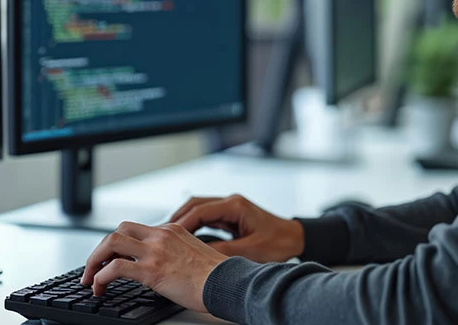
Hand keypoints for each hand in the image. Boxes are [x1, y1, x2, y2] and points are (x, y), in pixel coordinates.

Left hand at [80, 222, 226, 312]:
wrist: (227, 282)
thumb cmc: (217, 275)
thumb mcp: (194, 254)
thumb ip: (174, 253)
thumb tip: (162, 267)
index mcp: (172, 230)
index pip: (135, 229)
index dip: (118, 244)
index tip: (111, 258)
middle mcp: (161, 236)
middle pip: (118, 230)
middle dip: (101, 249)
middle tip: (94, 266)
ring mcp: (155, 251)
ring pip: (110, 243)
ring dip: (94, 261)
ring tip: (90, 278)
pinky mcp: (151, 270)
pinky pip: (114, 268)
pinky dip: (100, 278)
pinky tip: (99, 288)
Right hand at [169, 194, 303, 262]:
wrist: (295, 239)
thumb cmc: (279, 242)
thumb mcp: (249, 250)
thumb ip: (222, 251)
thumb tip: (198, 254)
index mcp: (235, 206)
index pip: (200, 210)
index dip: (182, 222)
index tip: (168, 234)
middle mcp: (231, 203)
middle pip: (195, 204)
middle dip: (178, 218)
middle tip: (162, 233)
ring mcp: (230, 208)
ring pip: (199, 209)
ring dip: (184, 221)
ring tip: (169, 236)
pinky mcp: (231, 216)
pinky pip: (206, 217)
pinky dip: (194, 225)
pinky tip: (185, 238)